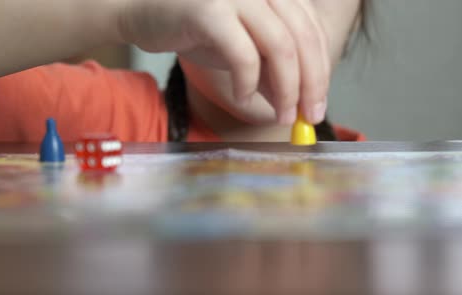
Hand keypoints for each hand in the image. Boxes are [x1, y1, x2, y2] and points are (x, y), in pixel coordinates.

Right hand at [120, 0, 331, 123]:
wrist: (140, 11)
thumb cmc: (195, 27)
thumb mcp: (244, 48)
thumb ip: (273, 70)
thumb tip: (303, 102)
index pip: (311, 30)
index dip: (321, 70)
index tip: (317, 105)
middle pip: (303, 38)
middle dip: (311, 84)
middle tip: (308, 117)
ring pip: (280, 46)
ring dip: (287, 89)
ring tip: (282, 116)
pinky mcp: (210, 9)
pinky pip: (243, 54)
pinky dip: (248, 84)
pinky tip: (243, 99)